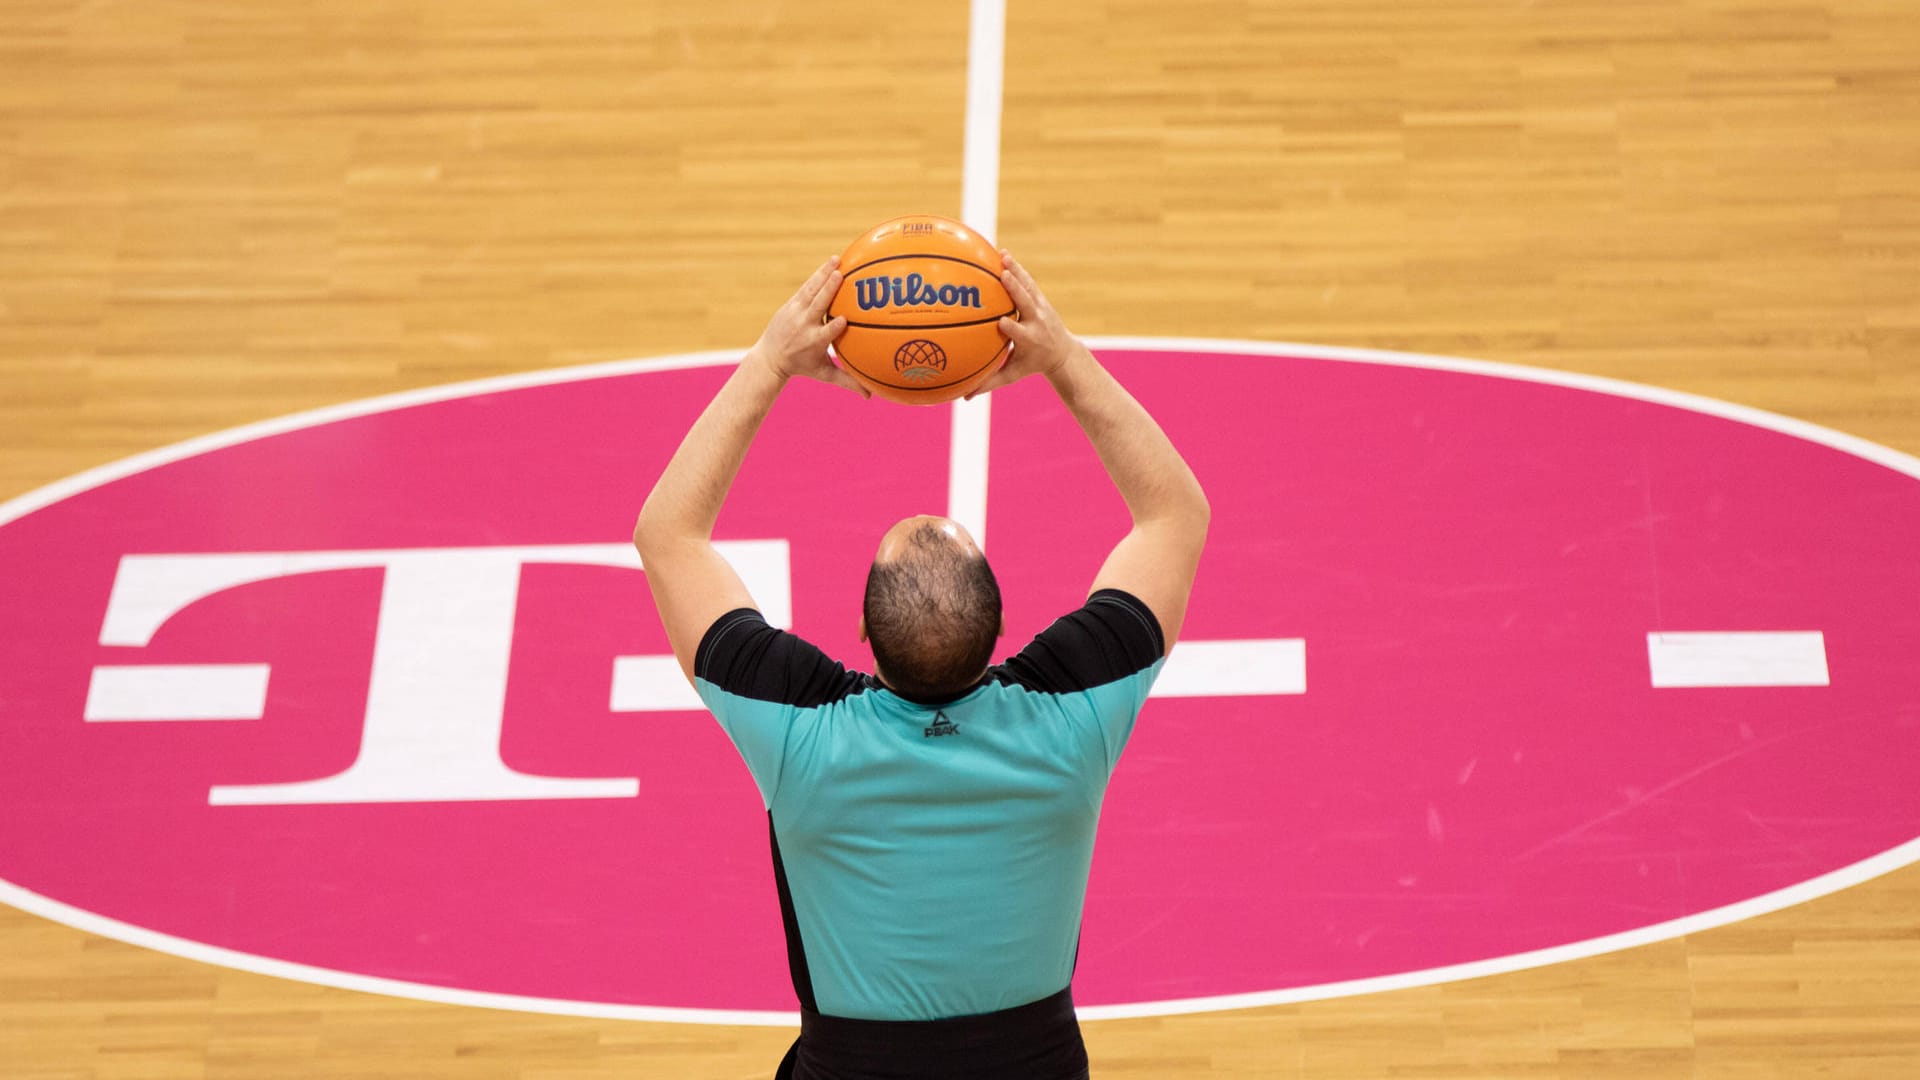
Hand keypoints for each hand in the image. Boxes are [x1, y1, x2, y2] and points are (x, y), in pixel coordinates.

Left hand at [747, 257, 868, 397]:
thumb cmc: (803, 366)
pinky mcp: (791, 304)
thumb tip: (871, 396)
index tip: (844, 319)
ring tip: (837, 260)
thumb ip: (847, 381)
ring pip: (811, 291)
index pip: (826, 333)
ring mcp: (796, 313)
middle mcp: (804, 325)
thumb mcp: (824, 374)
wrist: (771, 357)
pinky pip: (807, 287)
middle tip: (840, 276)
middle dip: (827, 291)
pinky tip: (831, 263)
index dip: (834, 326)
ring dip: (823, 275)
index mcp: (814, 342)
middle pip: (817, 306)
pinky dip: (818, 275)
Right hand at [964, 251, 1083, 398]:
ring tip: (1003, 255)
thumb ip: (989, 383)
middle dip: (1015, 290)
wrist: (1062, 352)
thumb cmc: (1031, 365)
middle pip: (1025, 303)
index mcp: (1029, 339)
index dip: (1010, 326)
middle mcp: (1036, 321)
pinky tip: (1003, 254)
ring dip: (1016, 271)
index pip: (1018, 331)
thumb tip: (963, 397)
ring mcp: (1040, 307)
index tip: (999, 321)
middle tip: (1003, 276)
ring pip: (1027, 286)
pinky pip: (1028, 281)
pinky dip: (1017, 268)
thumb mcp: (1013, 375)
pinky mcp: (1040, 298)